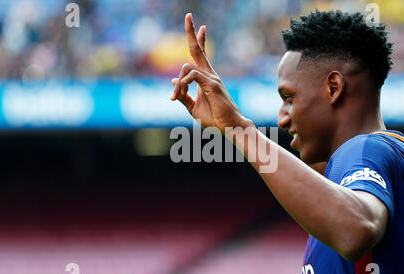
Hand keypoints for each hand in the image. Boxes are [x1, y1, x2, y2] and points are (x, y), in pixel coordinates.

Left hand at [170, 13, 251, 132]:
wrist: (229, 128)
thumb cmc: (215, 119)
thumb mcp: (193, 107)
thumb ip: (183, 94)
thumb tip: (173, 81)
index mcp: (206, 78)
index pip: (201, 55)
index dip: (199, 40)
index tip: (200, 27)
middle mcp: (210, 75)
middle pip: (198, 49)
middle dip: (191, 32)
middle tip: (188, 15)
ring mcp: (212, 78)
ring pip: (187, 67)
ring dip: (177, 82)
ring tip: (175, 97)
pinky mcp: (212, 84)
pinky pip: (192, 75)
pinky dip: (182, 84)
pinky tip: (179, 94)